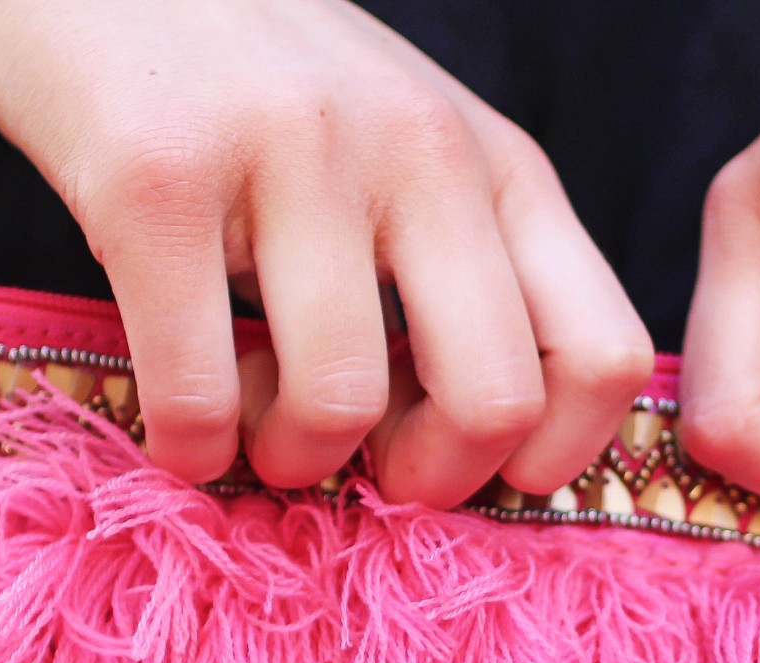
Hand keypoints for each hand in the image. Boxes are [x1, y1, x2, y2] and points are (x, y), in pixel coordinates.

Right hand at [0, 0, 652, 503]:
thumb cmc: (255, 83)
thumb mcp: (405, 155)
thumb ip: (461, 269)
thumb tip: (484, 456)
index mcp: (497, 165)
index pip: (603, 356)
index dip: (548, 460)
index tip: (472, 471)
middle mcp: (418, 153)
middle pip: (494, 402)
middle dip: (425, 482)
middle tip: (363, 470)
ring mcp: (291, 158)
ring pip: (342, 405)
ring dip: (291, 460)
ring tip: (255, 425)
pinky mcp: (156, 180)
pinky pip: (198, 390)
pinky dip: (190, 448)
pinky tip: (180, 427)